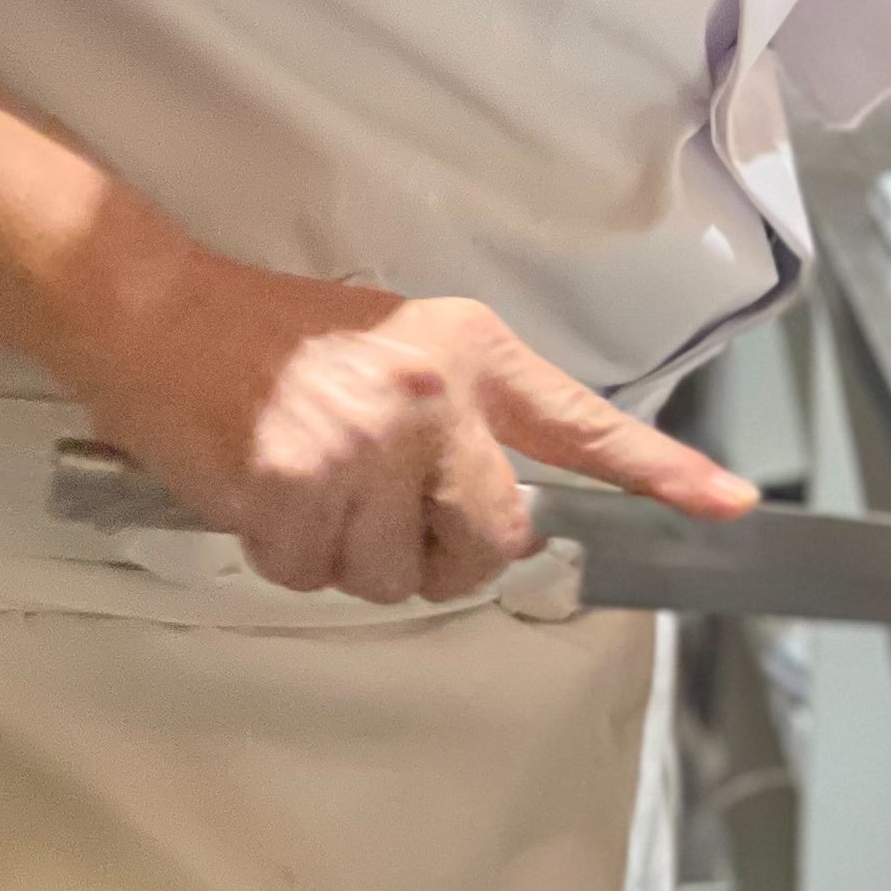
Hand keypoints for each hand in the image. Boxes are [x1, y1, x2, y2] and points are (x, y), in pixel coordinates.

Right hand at [59, 254, 755, 603]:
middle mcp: (436, 396)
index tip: (729, 503)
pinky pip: (310, 574)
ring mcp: (366, 440)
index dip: (662, 472)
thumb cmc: (280, 339)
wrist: (160, 314)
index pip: (584, 425)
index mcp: (475, 354)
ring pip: (392, 575)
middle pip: (492, 541)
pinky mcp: (293, 482)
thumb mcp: (406, 346)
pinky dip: (282, 553)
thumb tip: (506, 514)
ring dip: (346, 556)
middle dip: (440, 557)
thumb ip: (467, 419)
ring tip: (308, 485)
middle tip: (381, 513)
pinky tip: (262, 493)